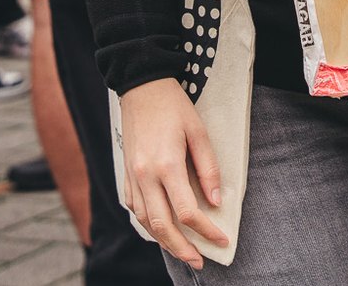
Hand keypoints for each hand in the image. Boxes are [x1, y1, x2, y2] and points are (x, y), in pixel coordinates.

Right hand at [118, 77, 227, 268]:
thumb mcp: (198, 132)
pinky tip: (161, 229)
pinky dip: (148, 224)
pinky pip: (134, 208)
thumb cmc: (173, 106)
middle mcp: (145, 176)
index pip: (187, 211)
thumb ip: (208, 168)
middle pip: (162, 225)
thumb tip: (215, 202)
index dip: (206, 230)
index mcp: (166, 165)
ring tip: (182, 250)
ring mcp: (132, 176)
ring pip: (145, 222)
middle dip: (182, 249)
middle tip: (199, 261)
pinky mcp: (126, 174)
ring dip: (163, 241)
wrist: (141, 85)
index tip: (222, 240)